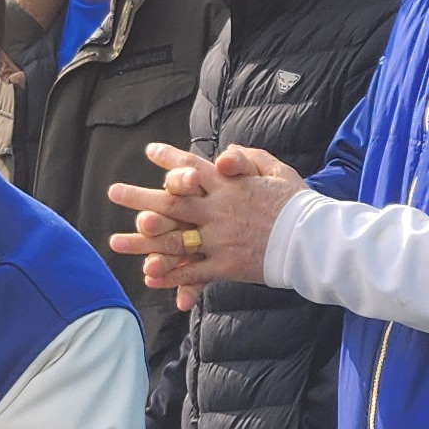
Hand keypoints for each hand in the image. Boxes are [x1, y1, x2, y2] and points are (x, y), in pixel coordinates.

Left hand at [107, 141, 302, 292]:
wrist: (314, 240)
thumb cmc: (298, 202)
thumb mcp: (276, 170)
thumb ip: (247, 160)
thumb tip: (222, 155)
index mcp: (229, 185)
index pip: (193, 167)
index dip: (171, 159)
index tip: (150, 152)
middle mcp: (218, 210)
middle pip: (171, 203)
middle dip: (140, 197)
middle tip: (114, 191)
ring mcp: (220, 239)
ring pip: (174, 240)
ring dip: (142, 241)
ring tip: (115, 241)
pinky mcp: (226, 266)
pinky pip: (193, 271)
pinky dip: (170, 275)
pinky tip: (149, 276)